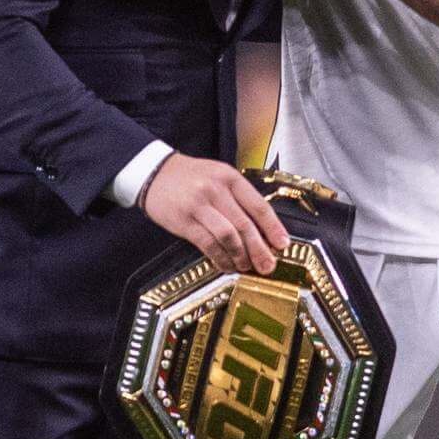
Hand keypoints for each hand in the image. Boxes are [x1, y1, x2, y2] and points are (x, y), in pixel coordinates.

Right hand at [138, 153, 291, 274]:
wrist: (155, 173)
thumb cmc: (191, 177)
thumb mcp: (219, 176)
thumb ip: (239, 197)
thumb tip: (262, 229)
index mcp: (230, 178)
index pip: (258, 206)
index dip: (273, 228)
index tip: (282, 244)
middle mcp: (216, 190)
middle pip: (245, 224)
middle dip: (260, 249)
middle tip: (268, 265)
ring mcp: (199, 205)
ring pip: (228, 236)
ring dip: (240, 255)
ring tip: (246, 266)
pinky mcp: (185, 221)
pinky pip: (208, 244)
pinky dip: (220, 258)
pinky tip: (227, 265)